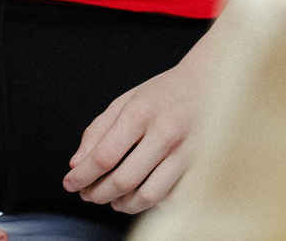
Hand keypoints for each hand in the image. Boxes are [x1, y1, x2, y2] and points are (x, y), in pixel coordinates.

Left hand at [62, 34, 215, 213]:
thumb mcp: (127, 100)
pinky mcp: (202, 166)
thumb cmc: (167, 93)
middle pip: (123, 180)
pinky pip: (172, 198)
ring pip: (148, 195)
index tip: (71, 183)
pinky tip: (143, 194)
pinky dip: (153, 203)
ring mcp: (187, 152)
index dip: (81, 176)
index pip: (104, 156)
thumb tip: (77, 164)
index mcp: (142, 112)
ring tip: (114, 199)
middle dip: (98, 194)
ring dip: (123, 204)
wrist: (213, 82)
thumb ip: (98, 130)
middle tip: (89, 194)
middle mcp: (166, 133)